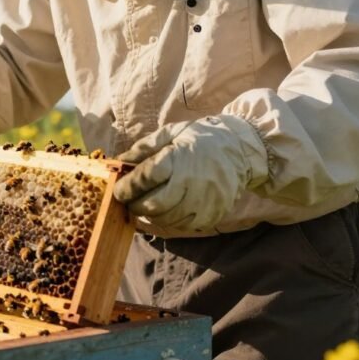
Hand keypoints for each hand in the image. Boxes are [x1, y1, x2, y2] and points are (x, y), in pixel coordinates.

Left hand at [113, 115, 266, 230]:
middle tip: (130, 203)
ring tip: (147, 206)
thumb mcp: (170, 133)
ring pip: (168, 219)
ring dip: (152, 216)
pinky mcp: (213, 213)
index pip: (145, 178)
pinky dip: (171, 221)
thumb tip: (119, 162)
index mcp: (178, 158)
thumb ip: (144, 148)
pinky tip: (168, 211)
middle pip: (154, 205)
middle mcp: (192, 182)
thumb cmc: (199, 138)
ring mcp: (205, 200)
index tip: (118, 191)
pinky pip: (185, 226)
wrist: (240, 149)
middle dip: (136, 206)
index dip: (127, 188)